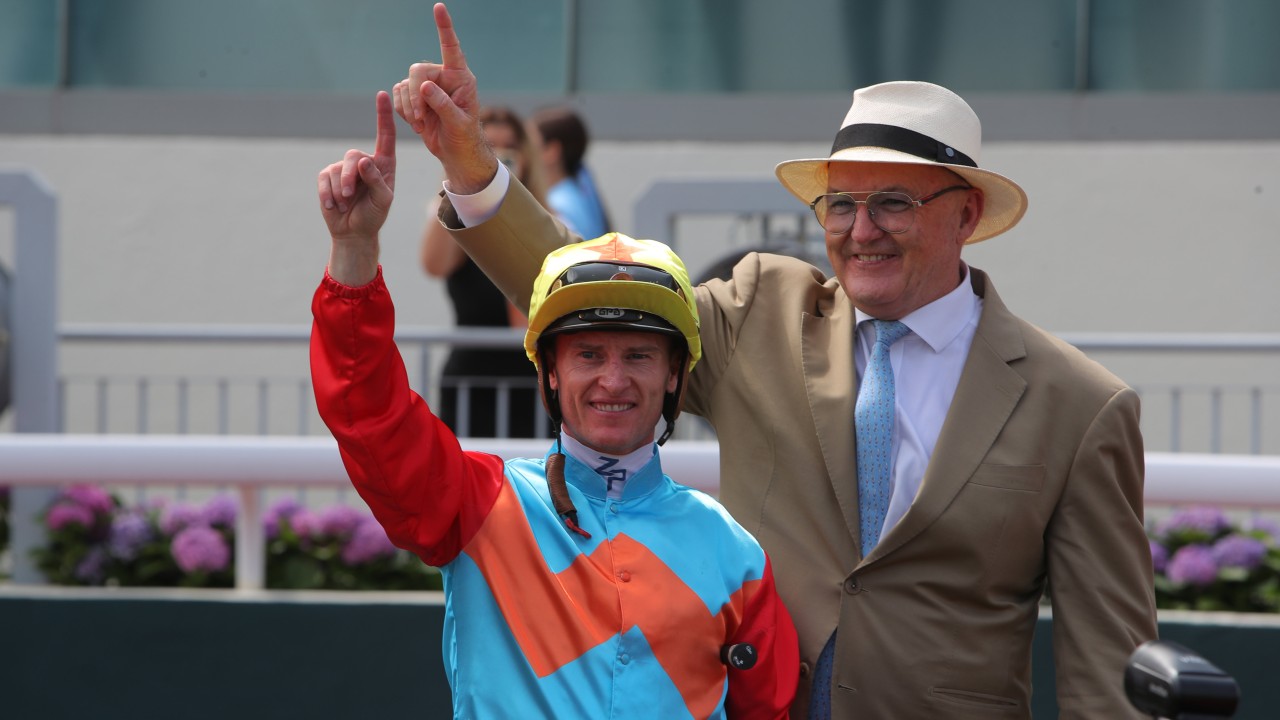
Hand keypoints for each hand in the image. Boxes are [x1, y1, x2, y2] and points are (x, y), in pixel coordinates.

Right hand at [317, 90, 395, 284]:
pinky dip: (328, 195)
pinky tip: (334, 206)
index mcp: (384, 164)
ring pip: (337, 170)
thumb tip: (363, 160)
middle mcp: (364, 162)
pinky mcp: (328, 177)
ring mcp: (344, 169)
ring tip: (346, 204)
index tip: (382, 95)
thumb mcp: (383, 201)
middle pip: (352, 156)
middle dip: (349, 177)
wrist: (354, 232)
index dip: (383, 115)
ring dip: (340, 191)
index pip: (385, 136)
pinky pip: (324, 180)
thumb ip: (376, 180)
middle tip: (351, 196)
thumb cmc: (374, 215)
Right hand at [392, 2, 497, 193]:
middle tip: (419, 117)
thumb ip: (443, 105)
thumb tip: (425, 87)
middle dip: (414, 94)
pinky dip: (403, 112)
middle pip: (417, 70)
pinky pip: (398, 96)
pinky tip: (418, 123)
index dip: (444, 28)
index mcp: (460, 77)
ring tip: (422, 124)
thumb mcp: (459, 124)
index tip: (438, 7)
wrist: (456, 153)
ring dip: (408, 107)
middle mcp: (443, 77)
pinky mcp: (415, 98)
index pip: (451, 48)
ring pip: (404, 85)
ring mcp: (427, 87)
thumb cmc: (465, 137)